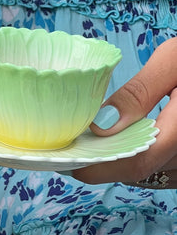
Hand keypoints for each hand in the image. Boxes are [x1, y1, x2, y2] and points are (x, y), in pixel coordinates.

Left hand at [73, 37, 176, 186]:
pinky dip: (147, 158)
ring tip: (101, 137)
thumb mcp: (176, 60)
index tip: (67, 160)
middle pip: (142, 171)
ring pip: (154, 174)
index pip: (137, 163)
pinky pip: (168, 171)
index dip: (97, 167)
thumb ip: (141, 92)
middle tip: (77, 142)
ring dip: (126, 160)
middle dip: (106, 160)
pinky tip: (133, 137)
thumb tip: (103, 124)